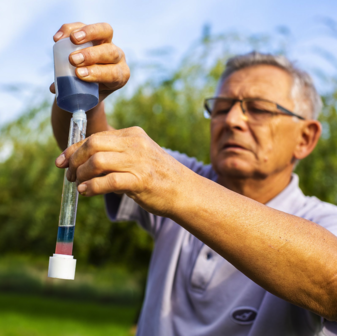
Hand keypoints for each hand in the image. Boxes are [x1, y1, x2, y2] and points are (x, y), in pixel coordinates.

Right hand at [49, 22, 129, 100]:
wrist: (92, 82)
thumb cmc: (89, 92)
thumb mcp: (87, 97)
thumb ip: (74, 95)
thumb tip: (54, 88)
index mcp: (120, 76)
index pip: (114, 73)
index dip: (98, 73)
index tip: (79, 74)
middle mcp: (118, 58)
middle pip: (110, 52)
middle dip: (91, 55)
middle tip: (72, 60)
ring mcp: (109, 42)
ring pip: (105, 31)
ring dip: (88, 33)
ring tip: (71, 39)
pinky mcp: (94, 32)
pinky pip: (85, 25)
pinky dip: (71, 29)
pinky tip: (58, 38)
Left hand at [55, 127, 190, 216]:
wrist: (184, 190)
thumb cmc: (158, 175)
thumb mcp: (138, 156)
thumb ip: (116, 155)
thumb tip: (84, 163)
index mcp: (132, 134)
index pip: (95, 137)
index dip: (73, 149)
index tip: (61, 161)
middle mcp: (134, 143)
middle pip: (92, 144)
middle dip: (74, 160)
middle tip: (69, 174)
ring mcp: (138, 161)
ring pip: (97, 161)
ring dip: (81, 174)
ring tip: (78, 184)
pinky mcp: (140, 180)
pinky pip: (108, 181)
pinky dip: (92, 186)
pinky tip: (86, 191)